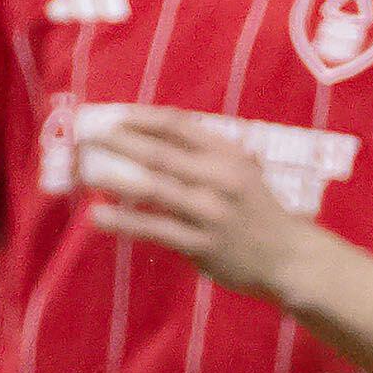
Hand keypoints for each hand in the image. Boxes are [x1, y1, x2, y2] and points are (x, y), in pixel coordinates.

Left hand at [77, 107, 317, 298]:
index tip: (112, 116)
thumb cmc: (257, 212)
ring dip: (115, 178)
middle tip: (86, 137)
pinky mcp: (201, 243)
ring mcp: (210, 211)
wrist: (288, 256)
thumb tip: (158, 139)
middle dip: (119, 142)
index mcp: (228, 153)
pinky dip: (124, 221)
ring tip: (85, 171)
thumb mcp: (243, 171)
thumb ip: (207, 155)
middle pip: (160, 152)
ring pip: (154, 188)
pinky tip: (98, 216)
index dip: (141, 119)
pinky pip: (155, 229)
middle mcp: (219, 176)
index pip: (178, 125)